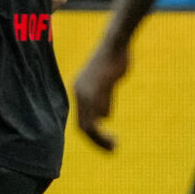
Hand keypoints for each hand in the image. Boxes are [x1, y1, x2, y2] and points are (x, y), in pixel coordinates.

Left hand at [72, 36, 129, 151]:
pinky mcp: (96, 91)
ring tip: (113, 146)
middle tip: (111, 150)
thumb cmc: (115, 60)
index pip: (81, 119)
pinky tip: (113, 138)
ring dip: (100, 140)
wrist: (115, 44)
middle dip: (96, 141)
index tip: (106, 142)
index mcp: (79, 91)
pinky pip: (97, 117)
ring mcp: (86, 93)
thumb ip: (104, 100)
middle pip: (82, 126)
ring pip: (88, 125)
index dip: (93, 134)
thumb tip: (104, 117)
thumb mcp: (108, 84)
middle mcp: (79, 93)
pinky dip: (103, 132)